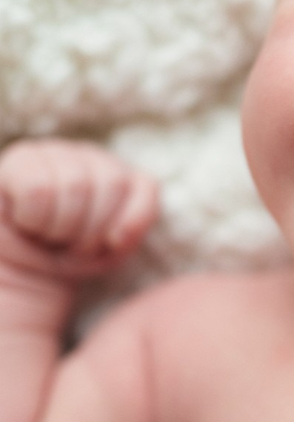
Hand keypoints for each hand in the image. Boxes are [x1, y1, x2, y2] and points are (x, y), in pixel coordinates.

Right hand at [0, 139, 158, 277]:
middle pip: (113, 183)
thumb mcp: (110, 251)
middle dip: (93, 229)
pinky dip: (34, 218)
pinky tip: (27, 222)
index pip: (146, 186)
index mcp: (124, 175)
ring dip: (62, 226)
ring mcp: (58, 152)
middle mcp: (94, 157)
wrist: (19, 268)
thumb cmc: (69, 254)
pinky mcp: (23, 159)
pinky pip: (38, 189)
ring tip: (50, 235)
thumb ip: (129, 233)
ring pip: (76, 185)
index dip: (131, 223)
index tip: (111, 245)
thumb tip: (118, 235)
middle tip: (72, 244)